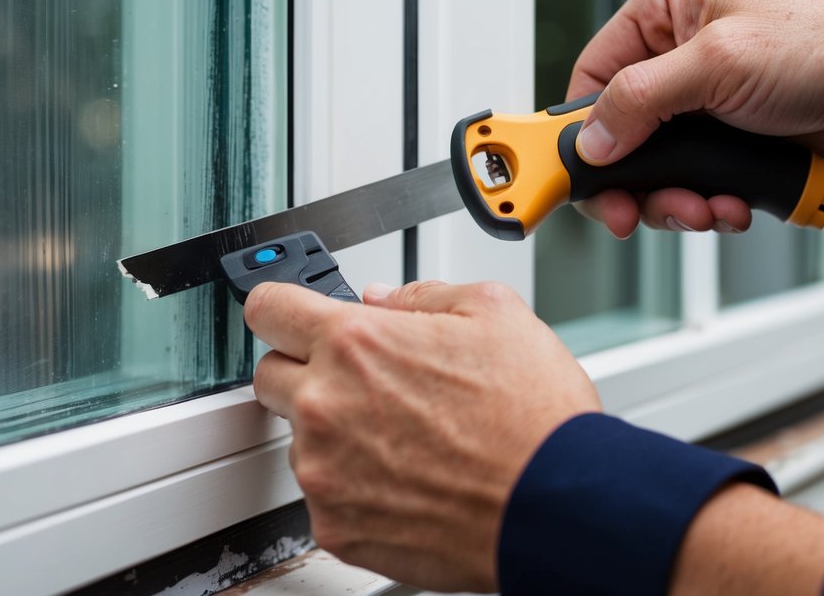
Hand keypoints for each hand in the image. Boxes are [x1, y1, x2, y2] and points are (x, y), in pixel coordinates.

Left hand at [246, 280, 599, 592]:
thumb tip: (384, 299)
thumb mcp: (493, 312)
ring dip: (334, 434)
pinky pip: (323, 496)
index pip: (267, 308)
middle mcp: (326, 405)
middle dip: (306, 371)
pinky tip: (407, 480)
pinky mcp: (336, 527)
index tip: (290, 317)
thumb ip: (421, 295)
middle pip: (269, 375)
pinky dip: (353, 488)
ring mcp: (324, 472)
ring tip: (406, 439)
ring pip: (300, 440)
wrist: (557, 505)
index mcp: (355, 343)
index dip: (281, 307)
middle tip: (363, 383)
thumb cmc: (533, 417)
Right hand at [567, 0, 823, 238]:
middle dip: (633, 183)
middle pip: (615, 134)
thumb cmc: (820, 44)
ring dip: (674, 201)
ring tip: (706, 210)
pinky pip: (689, 181)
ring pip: (652, 167)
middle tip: (635, 215)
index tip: (571, 178)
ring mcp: (694, 98)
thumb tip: (592, 141)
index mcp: (660, 9)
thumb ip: (644, 100)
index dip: (577, 134)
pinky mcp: (719, 135)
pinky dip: (705, 203)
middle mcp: (669, 51)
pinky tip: (730, 205)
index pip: (589, 78)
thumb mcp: (718, 63)